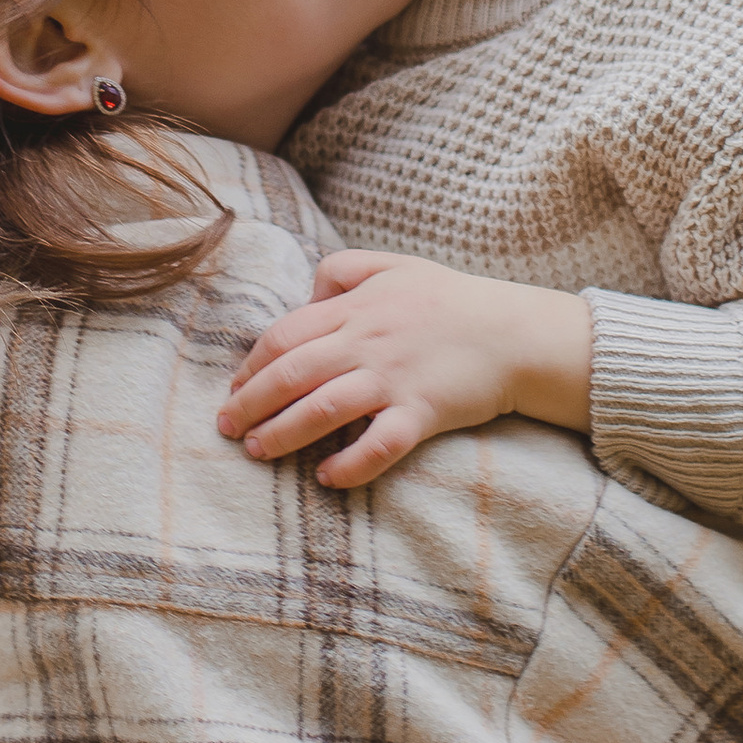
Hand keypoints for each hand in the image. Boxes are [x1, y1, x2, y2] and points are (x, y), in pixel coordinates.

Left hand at [216, 254, 591, 487]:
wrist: (515, 332)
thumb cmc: (452, 300)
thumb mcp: (394, 265)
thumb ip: (343, 270)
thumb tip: (305, 296)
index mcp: (356, 308)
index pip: (285, 335)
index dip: (252, 365)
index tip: (235, 389)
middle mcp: (367, 343)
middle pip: (293, 373)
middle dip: (251, 403)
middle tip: (226, 427)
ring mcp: (395, 379)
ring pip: (324, 408)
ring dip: (284, 433)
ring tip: (258, 451)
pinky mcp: (424, 413)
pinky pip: (379, 445)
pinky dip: (350, 465)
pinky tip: (326, 477)